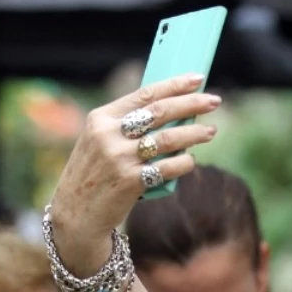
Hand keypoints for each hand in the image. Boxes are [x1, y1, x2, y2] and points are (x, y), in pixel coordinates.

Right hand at [49, 75, 219, 272]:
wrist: (76, 212)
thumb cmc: (97, 173)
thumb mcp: (100, 141)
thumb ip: (127, 125)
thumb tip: (174, 110)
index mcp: (101, 118)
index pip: (144, 94)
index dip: (174, 85)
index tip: (198, 79)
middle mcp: (108, 134)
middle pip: (160, 112)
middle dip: (192, 104)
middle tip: (215, 101)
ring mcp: (119, 158)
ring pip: (168, 139)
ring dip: (195, 133)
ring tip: (211, 131)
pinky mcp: (130, 181)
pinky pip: (168, 168)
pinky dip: (184, 163)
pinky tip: (191, 160)